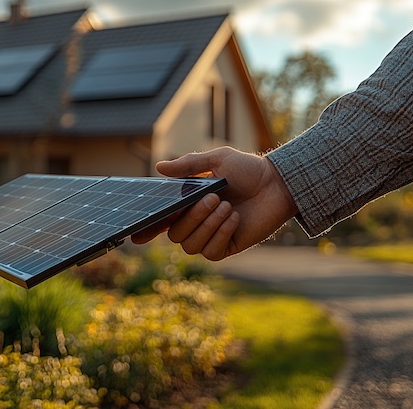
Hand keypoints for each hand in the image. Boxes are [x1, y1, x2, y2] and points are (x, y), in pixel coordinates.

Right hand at [131, 146, 297, 260]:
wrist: (277, 184)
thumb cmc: (248, 170)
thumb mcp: (217, 160)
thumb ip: (188, 165)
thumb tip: (159, 168)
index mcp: (188, 204)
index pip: (161, 222)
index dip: (146, 230)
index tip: (135, 236)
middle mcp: (196, 223)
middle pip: (174, 234)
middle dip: (192, 217)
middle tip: (214, 198)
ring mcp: (211, 237)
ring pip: (190, 245)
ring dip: (208, 225)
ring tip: (228, 207)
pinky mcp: (227, 247)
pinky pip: (211, 252)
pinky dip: (220, 234)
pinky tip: (234, 219)